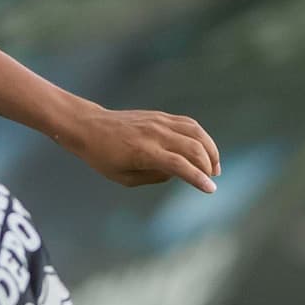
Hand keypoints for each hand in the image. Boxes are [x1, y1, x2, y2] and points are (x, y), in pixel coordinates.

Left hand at [70, 105, 219, 194]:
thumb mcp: (124, 177)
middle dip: (208, 165)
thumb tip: (176, 172)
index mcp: (144, 152)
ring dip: (210, 149)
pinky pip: (188, 124)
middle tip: (212, 178)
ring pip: (196, 132)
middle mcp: (155, 134)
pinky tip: (203, 148)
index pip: (179, 165)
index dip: (197, 178)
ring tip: (213, 165)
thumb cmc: (103, 156)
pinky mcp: (161, 116)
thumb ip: (153, 177)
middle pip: (193, 148)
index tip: (210, 189)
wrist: (91, 127)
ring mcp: (159, 122)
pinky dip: (200, 136)